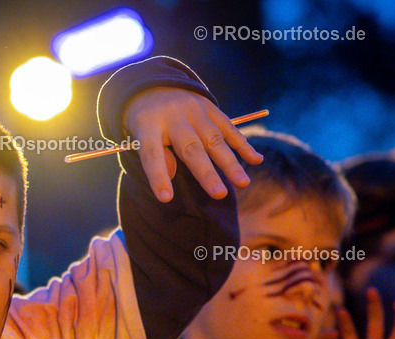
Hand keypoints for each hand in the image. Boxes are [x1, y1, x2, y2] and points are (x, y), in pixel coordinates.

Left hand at [122, 87, 263, 201]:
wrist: (155, 84)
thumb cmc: (146, 121)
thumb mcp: (138, 135)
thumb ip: (156, 156)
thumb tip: (172, 176)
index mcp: (148, 124)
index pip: (152, 153)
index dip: (159, 176)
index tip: (166, 198)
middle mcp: (173, 115)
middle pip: (190, 148)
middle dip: (206, 173)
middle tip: (219, 195)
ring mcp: (194, 109)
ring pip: (214, 139)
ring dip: (230, 163)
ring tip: (243, 183)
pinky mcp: (210, 107)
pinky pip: (228, 127)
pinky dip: (242, 144)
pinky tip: (256, 159)